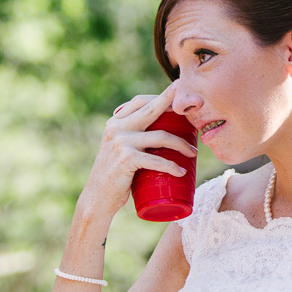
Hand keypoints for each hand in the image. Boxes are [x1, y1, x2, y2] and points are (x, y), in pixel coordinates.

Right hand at [74, 82, 195, 223]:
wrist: (97, 198)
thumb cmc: (115, 175)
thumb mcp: (119, 149)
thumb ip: (132, 138)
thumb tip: (161, 132)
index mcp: (115, 122)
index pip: (139, 101)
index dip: (160, 96)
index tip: (178, 93)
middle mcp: (116, 128)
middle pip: (151, 110)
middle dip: (172, 101)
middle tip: (192, 102)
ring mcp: (121, 143)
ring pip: (161, 136)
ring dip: (181, 144)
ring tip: (193, 153)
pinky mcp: (126, 159)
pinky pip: (156, 160)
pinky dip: (171, 166)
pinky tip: (181, 172)